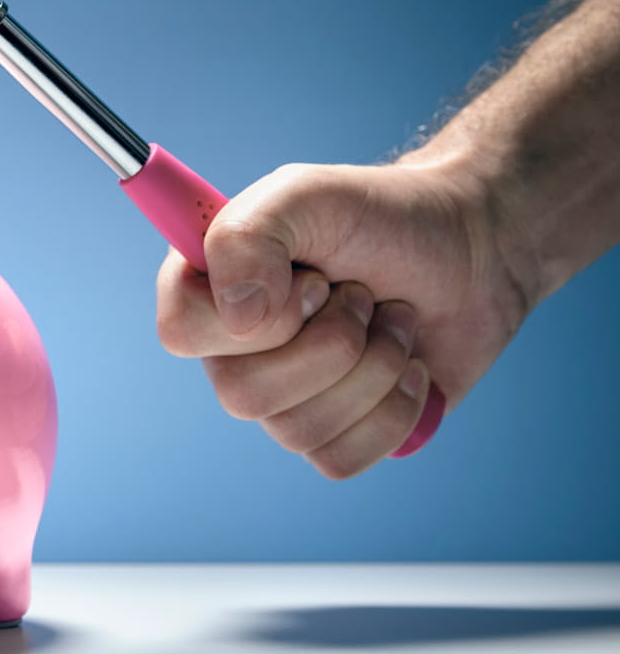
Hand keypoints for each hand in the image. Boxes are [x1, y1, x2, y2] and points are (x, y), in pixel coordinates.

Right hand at [155, 158, 529, 478]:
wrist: (472, 250)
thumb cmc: (383, 216)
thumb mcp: (307, 193)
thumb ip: (245, 236)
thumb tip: (239, 321)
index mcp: (209, 287)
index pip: (181, 332)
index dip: (254, 317)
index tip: (311, 278)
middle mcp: (233, 349)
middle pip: (240, 395)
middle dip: (331, 343)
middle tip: (362, 295)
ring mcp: (281, 398)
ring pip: (295, 432)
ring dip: (371, 369)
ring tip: (393, 321)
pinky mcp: (333, 434)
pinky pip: (338, 459)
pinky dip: (392, 411)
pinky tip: (408, 368)